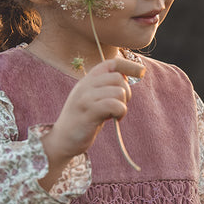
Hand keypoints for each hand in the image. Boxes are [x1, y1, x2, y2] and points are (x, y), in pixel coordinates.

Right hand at [40, 58, 144, 184]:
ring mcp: (85, 98)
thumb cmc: (82, 120)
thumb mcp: (92, 99)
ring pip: (118, 91)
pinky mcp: (89, 112)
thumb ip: (105, 87)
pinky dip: (120, 112)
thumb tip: (126, 76)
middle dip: (126, 92)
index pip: (111, 63)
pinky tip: (115, 119)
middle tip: (120, 106)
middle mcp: (85, 85)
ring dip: (123, 104)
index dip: (129, 65)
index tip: (141, 72)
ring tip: (115, 114)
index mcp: (87, 80)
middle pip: (118, 77)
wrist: (62, 140)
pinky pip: (114, 105)